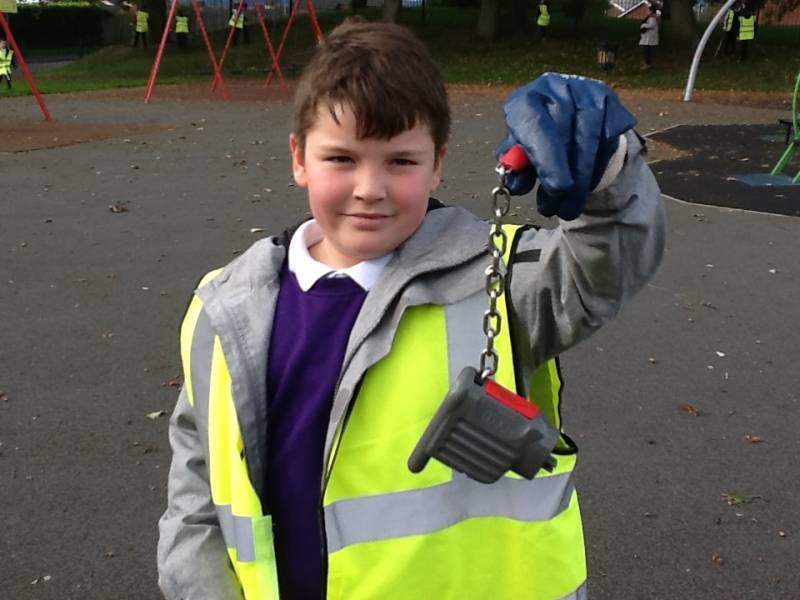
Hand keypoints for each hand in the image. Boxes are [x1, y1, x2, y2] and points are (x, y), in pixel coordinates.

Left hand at [495, 73, 635, 219]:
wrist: (568, 112)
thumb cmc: (537, 137)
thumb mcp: (520, 151)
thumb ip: (516, 167)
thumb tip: (517, 185)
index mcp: (528, 99)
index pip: (536, 127)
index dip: (547, 160)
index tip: (557, 189)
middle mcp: (558, 89)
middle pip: (566, 137)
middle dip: (565, 179)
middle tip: (558, 210)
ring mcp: (588, 93)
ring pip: (591, 142)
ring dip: (582, 181)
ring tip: (569, 208)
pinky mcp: (612, 103)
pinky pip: (608, 142)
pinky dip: (597, 170)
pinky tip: (586, 185)